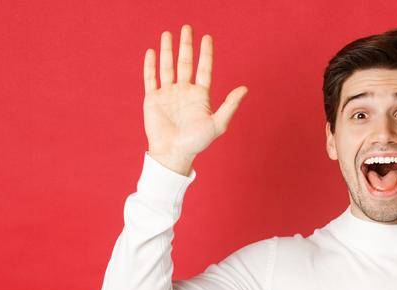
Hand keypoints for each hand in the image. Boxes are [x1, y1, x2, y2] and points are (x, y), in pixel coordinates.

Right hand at [142, 24, 247, 175]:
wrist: (174, 153)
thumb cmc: (197, 142)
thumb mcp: (218, 123)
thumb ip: (230, 105)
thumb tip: (245, 88)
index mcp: (200, 95)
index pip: (204, 69)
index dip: (206, 53)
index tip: (207, 38)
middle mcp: (184, 91)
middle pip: (185, 63)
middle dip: (186, 45)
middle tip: (187, 28)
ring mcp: (168, 94)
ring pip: (167, 67)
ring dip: (167, 50)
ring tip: (168, 34)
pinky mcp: (152, 99)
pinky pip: (151, 79)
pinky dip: (150, 65)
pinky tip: (152, 52)